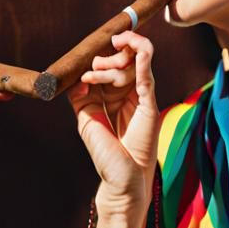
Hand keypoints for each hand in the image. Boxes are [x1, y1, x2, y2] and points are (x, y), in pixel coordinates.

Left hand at [68, 31, 159, 214]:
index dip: (100, 59)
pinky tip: (137, 49)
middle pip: (124, 61)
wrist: (121, 178)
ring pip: (135, 64)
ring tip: (99, 70)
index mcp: (113, 97)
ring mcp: (141, 98)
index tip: (85, 67)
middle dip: (108, 59)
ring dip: (116, 61)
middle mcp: (128, 94)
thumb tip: (78, 77)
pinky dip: (143, 59)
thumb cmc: (105, 153)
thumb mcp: (86, 120)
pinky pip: (147, 76)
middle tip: (95, 68)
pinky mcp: (150, 105)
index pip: (110, 67)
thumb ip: (81, 97)